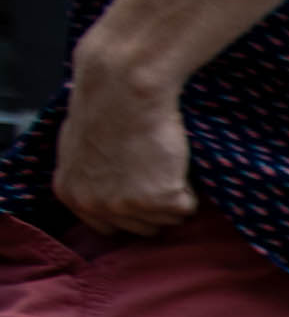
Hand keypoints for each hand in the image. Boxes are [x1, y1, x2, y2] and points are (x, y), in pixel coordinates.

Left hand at [55, 40, 193, 235]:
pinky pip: (187, 207)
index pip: (108, 228)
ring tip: (162, 161)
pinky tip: (173, 161)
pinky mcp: (158, 200)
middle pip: (141, 229)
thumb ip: (88, 176)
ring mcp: (126, 206)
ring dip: (173, 194)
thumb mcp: (79, 147)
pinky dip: (189, 187)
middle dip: (154, 204)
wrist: (124, 88)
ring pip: (166, 219)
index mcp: (71, 194)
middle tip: (155, 170)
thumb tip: (104, 185)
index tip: (141, 189)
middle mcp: (94, 206)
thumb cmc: (105, 105)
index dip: (130, 208)